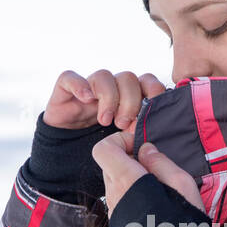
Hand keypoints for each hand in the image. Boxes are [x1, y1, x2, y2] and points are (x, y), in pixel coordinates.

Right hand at [43, 69, 165, 130]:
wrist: (68, 150)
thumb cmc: (102, 142)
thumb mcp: (126, 138)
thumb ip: (142, 129)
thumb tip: (160, 128)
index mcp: (129, 96)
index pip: (147, 81)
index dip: (153, 91)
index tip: (153, 113)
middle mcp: (111, 87)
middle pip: (128, 78)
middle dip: (130, 101)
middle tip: (124, 124)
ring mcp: (89, 86)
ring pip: (104, 76)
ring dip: (109, 98)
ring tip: (106, 121)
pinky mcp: (66, 88)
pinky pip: (71, 77)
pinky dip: (80, 86)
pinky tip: (86, 100)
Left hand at [92, 132, 205, 216]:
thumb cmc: (183, 220)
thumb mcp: (181, 182)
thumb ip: (160, 161)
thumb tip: (145, 149)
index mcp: (127, 181)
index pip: (102, 149)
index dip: (118, 141)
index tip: (140, 146)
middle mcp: (114, 194)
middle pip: (109, 163)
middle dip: (128, 157)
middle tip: (153, 165)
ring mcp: (114, 209)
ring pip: (113, 180)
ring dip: (130, 174)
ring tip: (155, 184)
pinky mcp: (118, 221)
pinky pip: (118, 195)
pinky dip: (131, 190)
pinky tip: (151, 199)